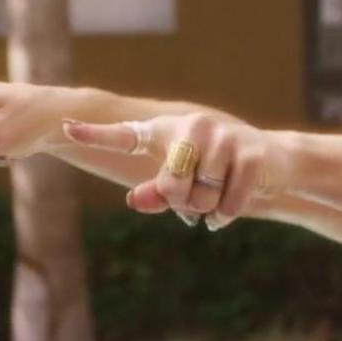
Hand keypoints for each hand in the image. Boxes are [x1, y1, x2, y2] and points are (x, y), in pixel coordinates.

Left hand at [63, 113, 277, 228]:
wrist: (275, 163)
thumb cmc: (216, 175)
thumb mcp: (183, 187)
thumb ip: (154, 194)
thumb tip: (133, 200)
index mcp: (167, 131)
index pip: (125, 134)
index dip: (96, 134)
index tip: (66, 128)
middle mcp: (194, 125)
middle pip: (171, 185)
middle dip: (182, 205)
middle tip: (193, 205)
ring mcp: (224, 136)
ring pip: (201, 196)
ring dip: (207, 211)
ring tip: (214, 202)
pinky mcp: (252, 153)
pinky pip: (228, 202)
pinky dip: (227, 215)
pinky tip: (229, 209)